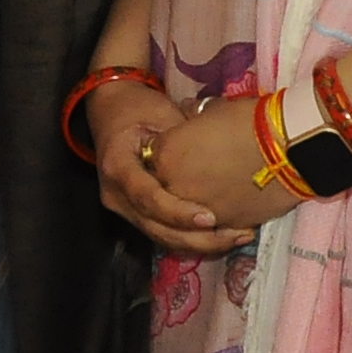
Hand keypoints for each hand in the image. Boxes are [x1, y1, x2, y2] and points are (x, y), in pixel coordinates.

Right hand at [91, 81, 260, 255]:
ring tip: (238, 237)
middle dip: (198, 238)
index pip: (147, 198)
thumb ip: (185, 141)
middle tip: (237, 234)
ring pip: (162, 237)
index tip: (210, 217)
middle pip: (156, 228)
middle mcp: (116, 195)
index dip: (178, 212)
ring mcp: (124, 208)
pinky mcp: (138, 214)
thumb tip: (223, 155)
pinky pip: (165, 233)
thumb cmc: (139, 108)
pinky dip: (194, 239)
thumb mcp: (162, 115)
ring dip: (201, 243)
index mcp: (117, 166)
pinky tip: (224, 236)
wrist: (113, 111)